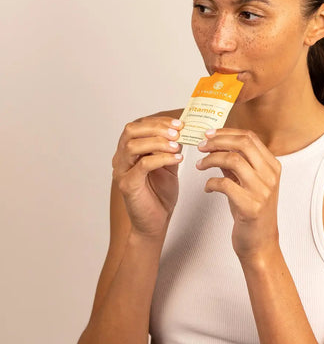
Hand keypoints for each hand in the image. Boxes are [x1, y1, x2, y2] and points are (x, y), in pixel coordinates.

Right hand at [111, 116, 183, 237]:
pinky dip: (161, 159)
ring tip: (177, 145)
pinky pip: (142, 166)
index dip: (158, 121)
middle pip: (131, 131)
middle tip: (177, 131)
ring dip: (158, 142)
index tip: (178, 123)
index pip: (138, 126)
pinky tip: (177, 158)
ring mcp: (121, 171)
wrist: (155, 221)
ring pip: (132, 146)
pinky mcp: (127, 185)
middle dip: (156, 127)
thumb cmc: (160, 193)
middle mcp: (121, 158)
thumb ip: (171, 147)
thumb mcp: (169, 164)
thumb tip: (182, 129)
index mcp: (129, 151)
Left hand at [196, 128, 281, 259]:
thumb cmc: (252, 212)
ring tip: (200, 165)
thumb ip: (236, 163)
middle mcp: (270, 176)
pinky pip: (225, 184)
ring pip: (233, 160)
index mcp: (272, 166)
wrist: (260, 244)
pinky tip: (207, 188)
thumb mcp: (247, 183)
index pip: (250, 137)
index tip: (209, 134)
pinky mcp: (251, 206)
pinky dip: (211, 183)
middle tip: (201, 146)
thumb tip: (216, 144)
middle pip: (243, 143)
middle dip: (218, 141)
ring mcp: (263, 191)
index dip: (227, 132)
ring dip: (211, 160)